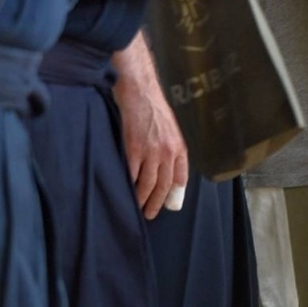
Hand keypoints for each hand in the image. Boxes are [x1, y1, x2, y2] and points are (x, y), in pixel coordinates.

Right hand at [114, 55, 189, 217]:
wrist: (140, 92)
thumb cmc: (154, 107)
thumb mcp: (170, 128)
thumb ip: (170, 147)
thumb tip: (165, 166)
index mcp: (179, 147)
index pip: (180, 177)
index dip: (174, 193)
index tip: (169, 203)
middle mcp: (168, 152)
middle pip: (163, 185)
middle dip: (157, 203)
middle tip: (150, 214)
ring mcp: (151, 152)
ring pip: (148, 184)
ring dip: (142, 199)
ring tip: (138, 207)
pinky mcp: (134, 150)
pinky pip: (133, 174)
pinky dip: (130, 185)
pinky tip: (127, 191)